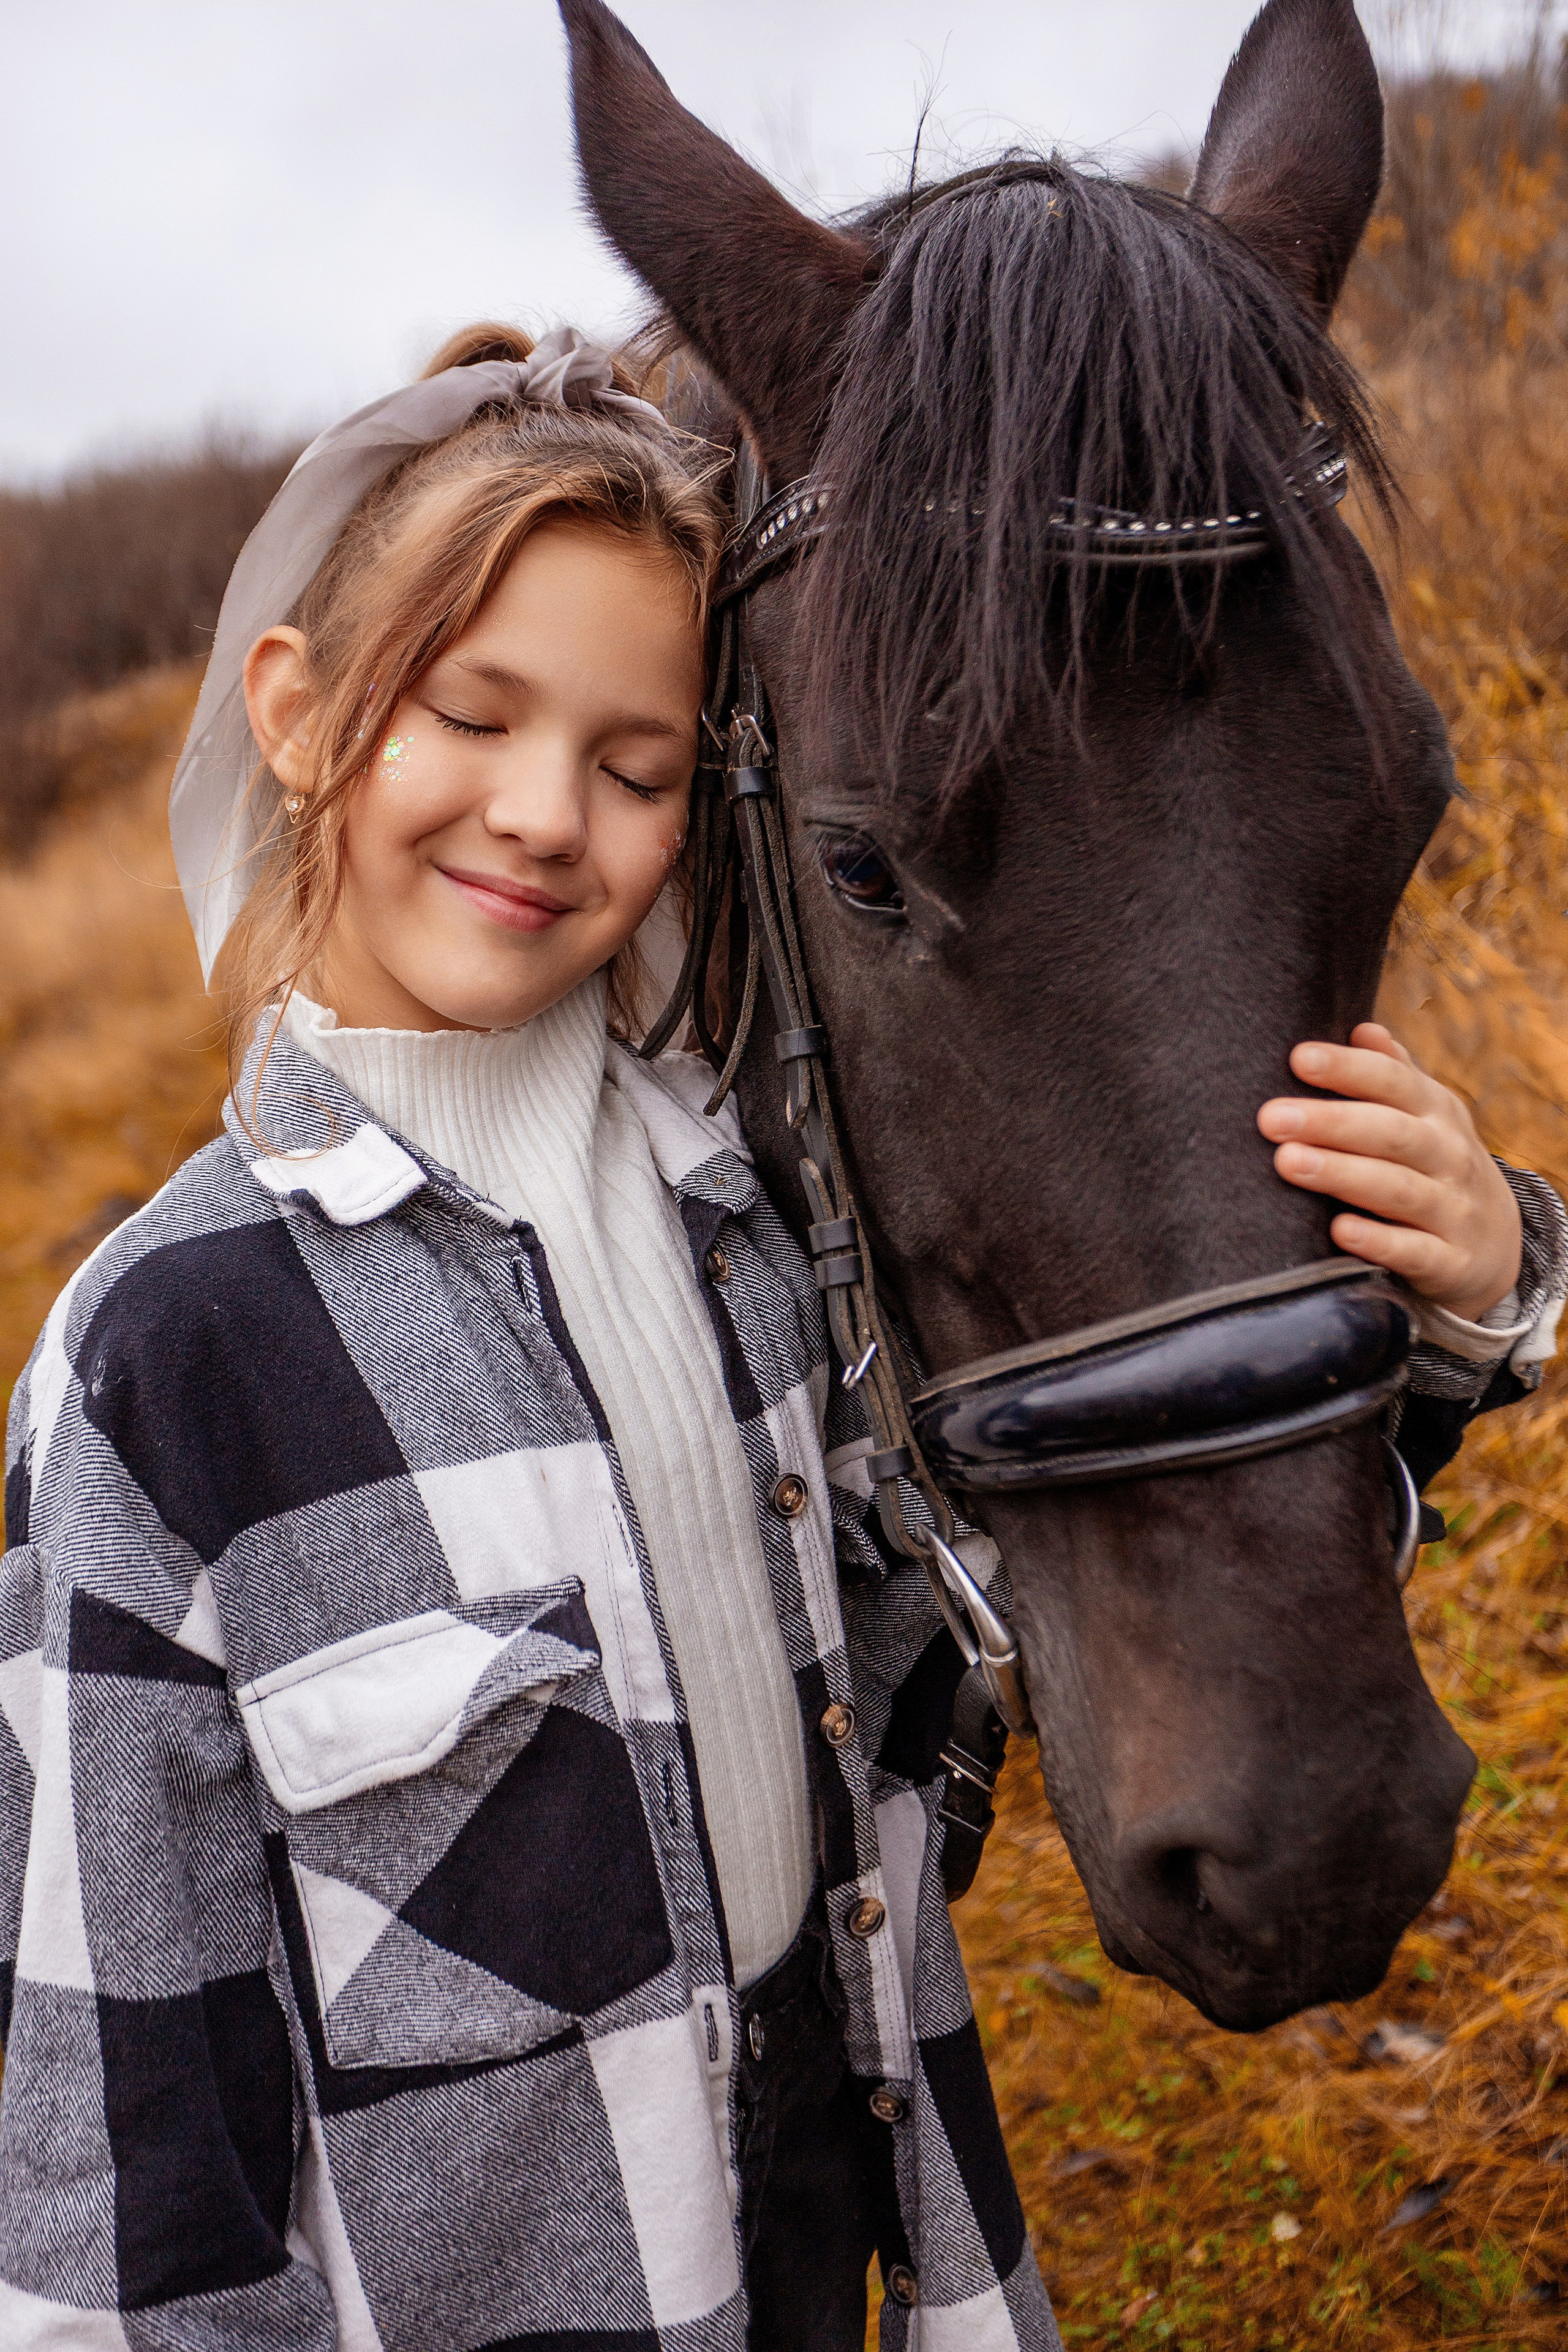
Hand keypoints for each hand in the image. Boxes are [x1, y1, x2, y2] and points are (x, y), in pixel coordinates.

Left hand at [1257, 1023, 1522, 1320]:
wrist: (1494, 1247)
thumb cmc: (1435, 1167)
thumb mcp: (1427, 1117)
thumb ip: (1394, 1075)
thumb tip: (1362, 1029)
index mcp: (1437, 1112)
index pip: (1394, 1082)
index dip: (1348, 1069)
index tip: (1298, 1058)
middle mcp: (1449, 1156)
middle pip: (1389, 1133)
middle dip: (1330, 1122)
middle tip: (1271, 1117)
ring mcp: (1453, 1210)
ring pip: (1397, 1189)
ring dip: (1342, 1174)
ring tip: (1288, 1162)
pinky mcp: (1449, 1262)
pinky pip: (1413, 1251)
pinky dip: (1378, 1241)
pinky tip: (1339, 1231)